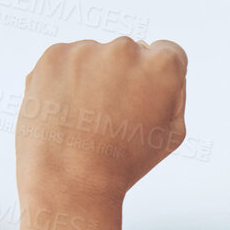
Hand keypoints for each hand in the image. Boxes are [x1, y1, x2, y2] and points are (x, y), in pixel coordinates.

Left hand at [17, 35, 186, 206]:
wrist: (71, 180)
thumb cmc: (125, 163)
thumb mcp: (171, 134)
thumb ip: (175, 90)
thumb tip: (162, 65)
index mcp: (162, 66)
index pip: (167, 52)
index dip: (156, 80)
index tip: (142, 101)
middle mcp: (126, 49)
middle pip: (129, 53)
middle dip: (122, 77)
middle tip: (112, 118)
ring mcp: (86, 50)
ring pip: (94, 57)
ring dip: (92, 78)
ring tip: (85, 119)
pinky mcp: (54, 56)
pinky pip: (66, 62)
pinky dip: (64, 81)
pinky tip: (66, 111)